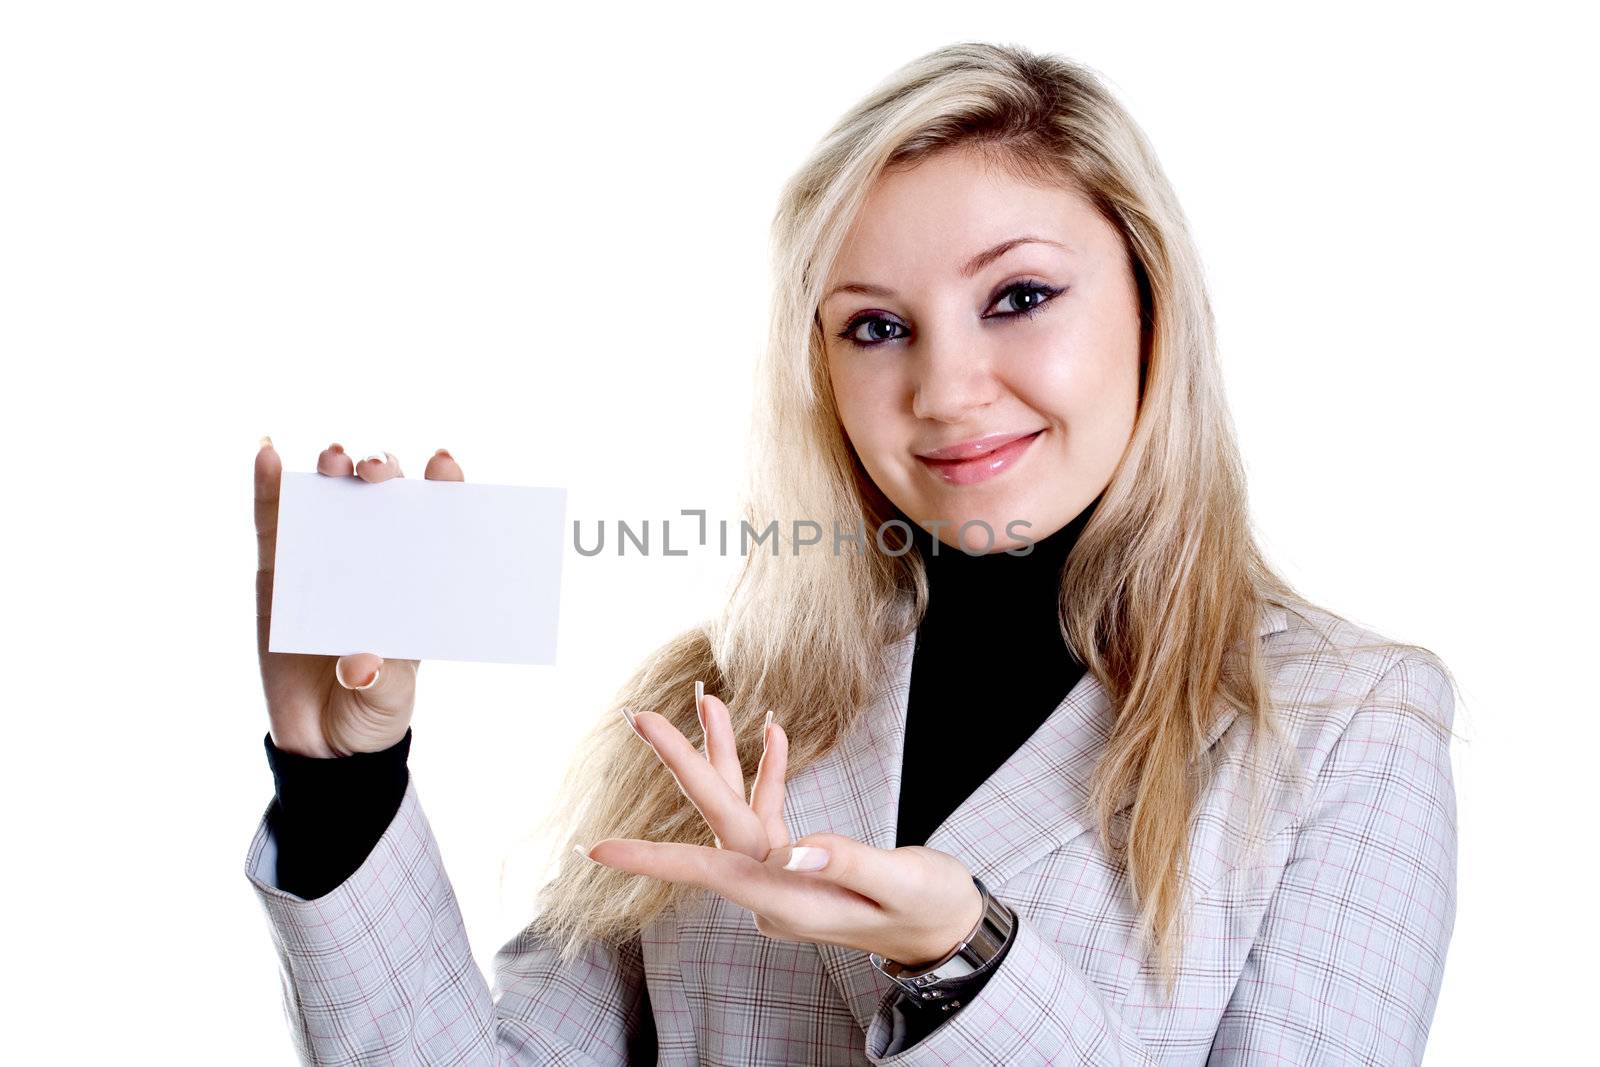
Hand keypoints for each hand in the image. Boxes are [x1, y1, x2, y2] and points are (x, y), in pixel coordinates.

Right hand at [253, 438, 463, 757]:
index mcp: (414, 583)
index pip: (435, 524)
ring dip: (334, 469)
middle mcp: (373, 560)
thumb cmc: (372, 711)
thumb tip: (362, 664)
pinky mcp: (278, 571)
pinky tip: (268, 452)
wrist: (320, 740)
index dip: (443, 488)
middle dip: (383, 473)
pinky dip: (270, 485)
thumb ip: (382, 680)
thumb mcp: (388, 700)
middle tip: (376, 471)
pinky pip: (272, 522)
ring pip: (331, 499)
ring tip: (335, 458)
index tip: (444, 465)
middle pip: (383, 499)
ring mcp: (324, 559)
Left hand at [576, 685, 984, 967]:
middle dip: (684, 765)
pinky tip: (774, 732)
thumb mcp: (900, 885)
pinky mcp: (800, 862)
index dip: (652, 858)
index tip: (597, 850)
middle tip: (642, 717)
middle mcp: (774, 889)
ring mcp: (783, 876)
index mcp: (788, 900)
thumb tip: (796, 849)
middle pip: (719, 821)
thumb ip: (848, 863)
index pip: (710, 871)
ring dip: (726, 755)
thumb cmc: (930, 910)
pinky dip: (771, 773)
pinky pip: (771, 813)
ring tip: (708, 699)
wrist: (948, 931)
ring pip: (740, 810)